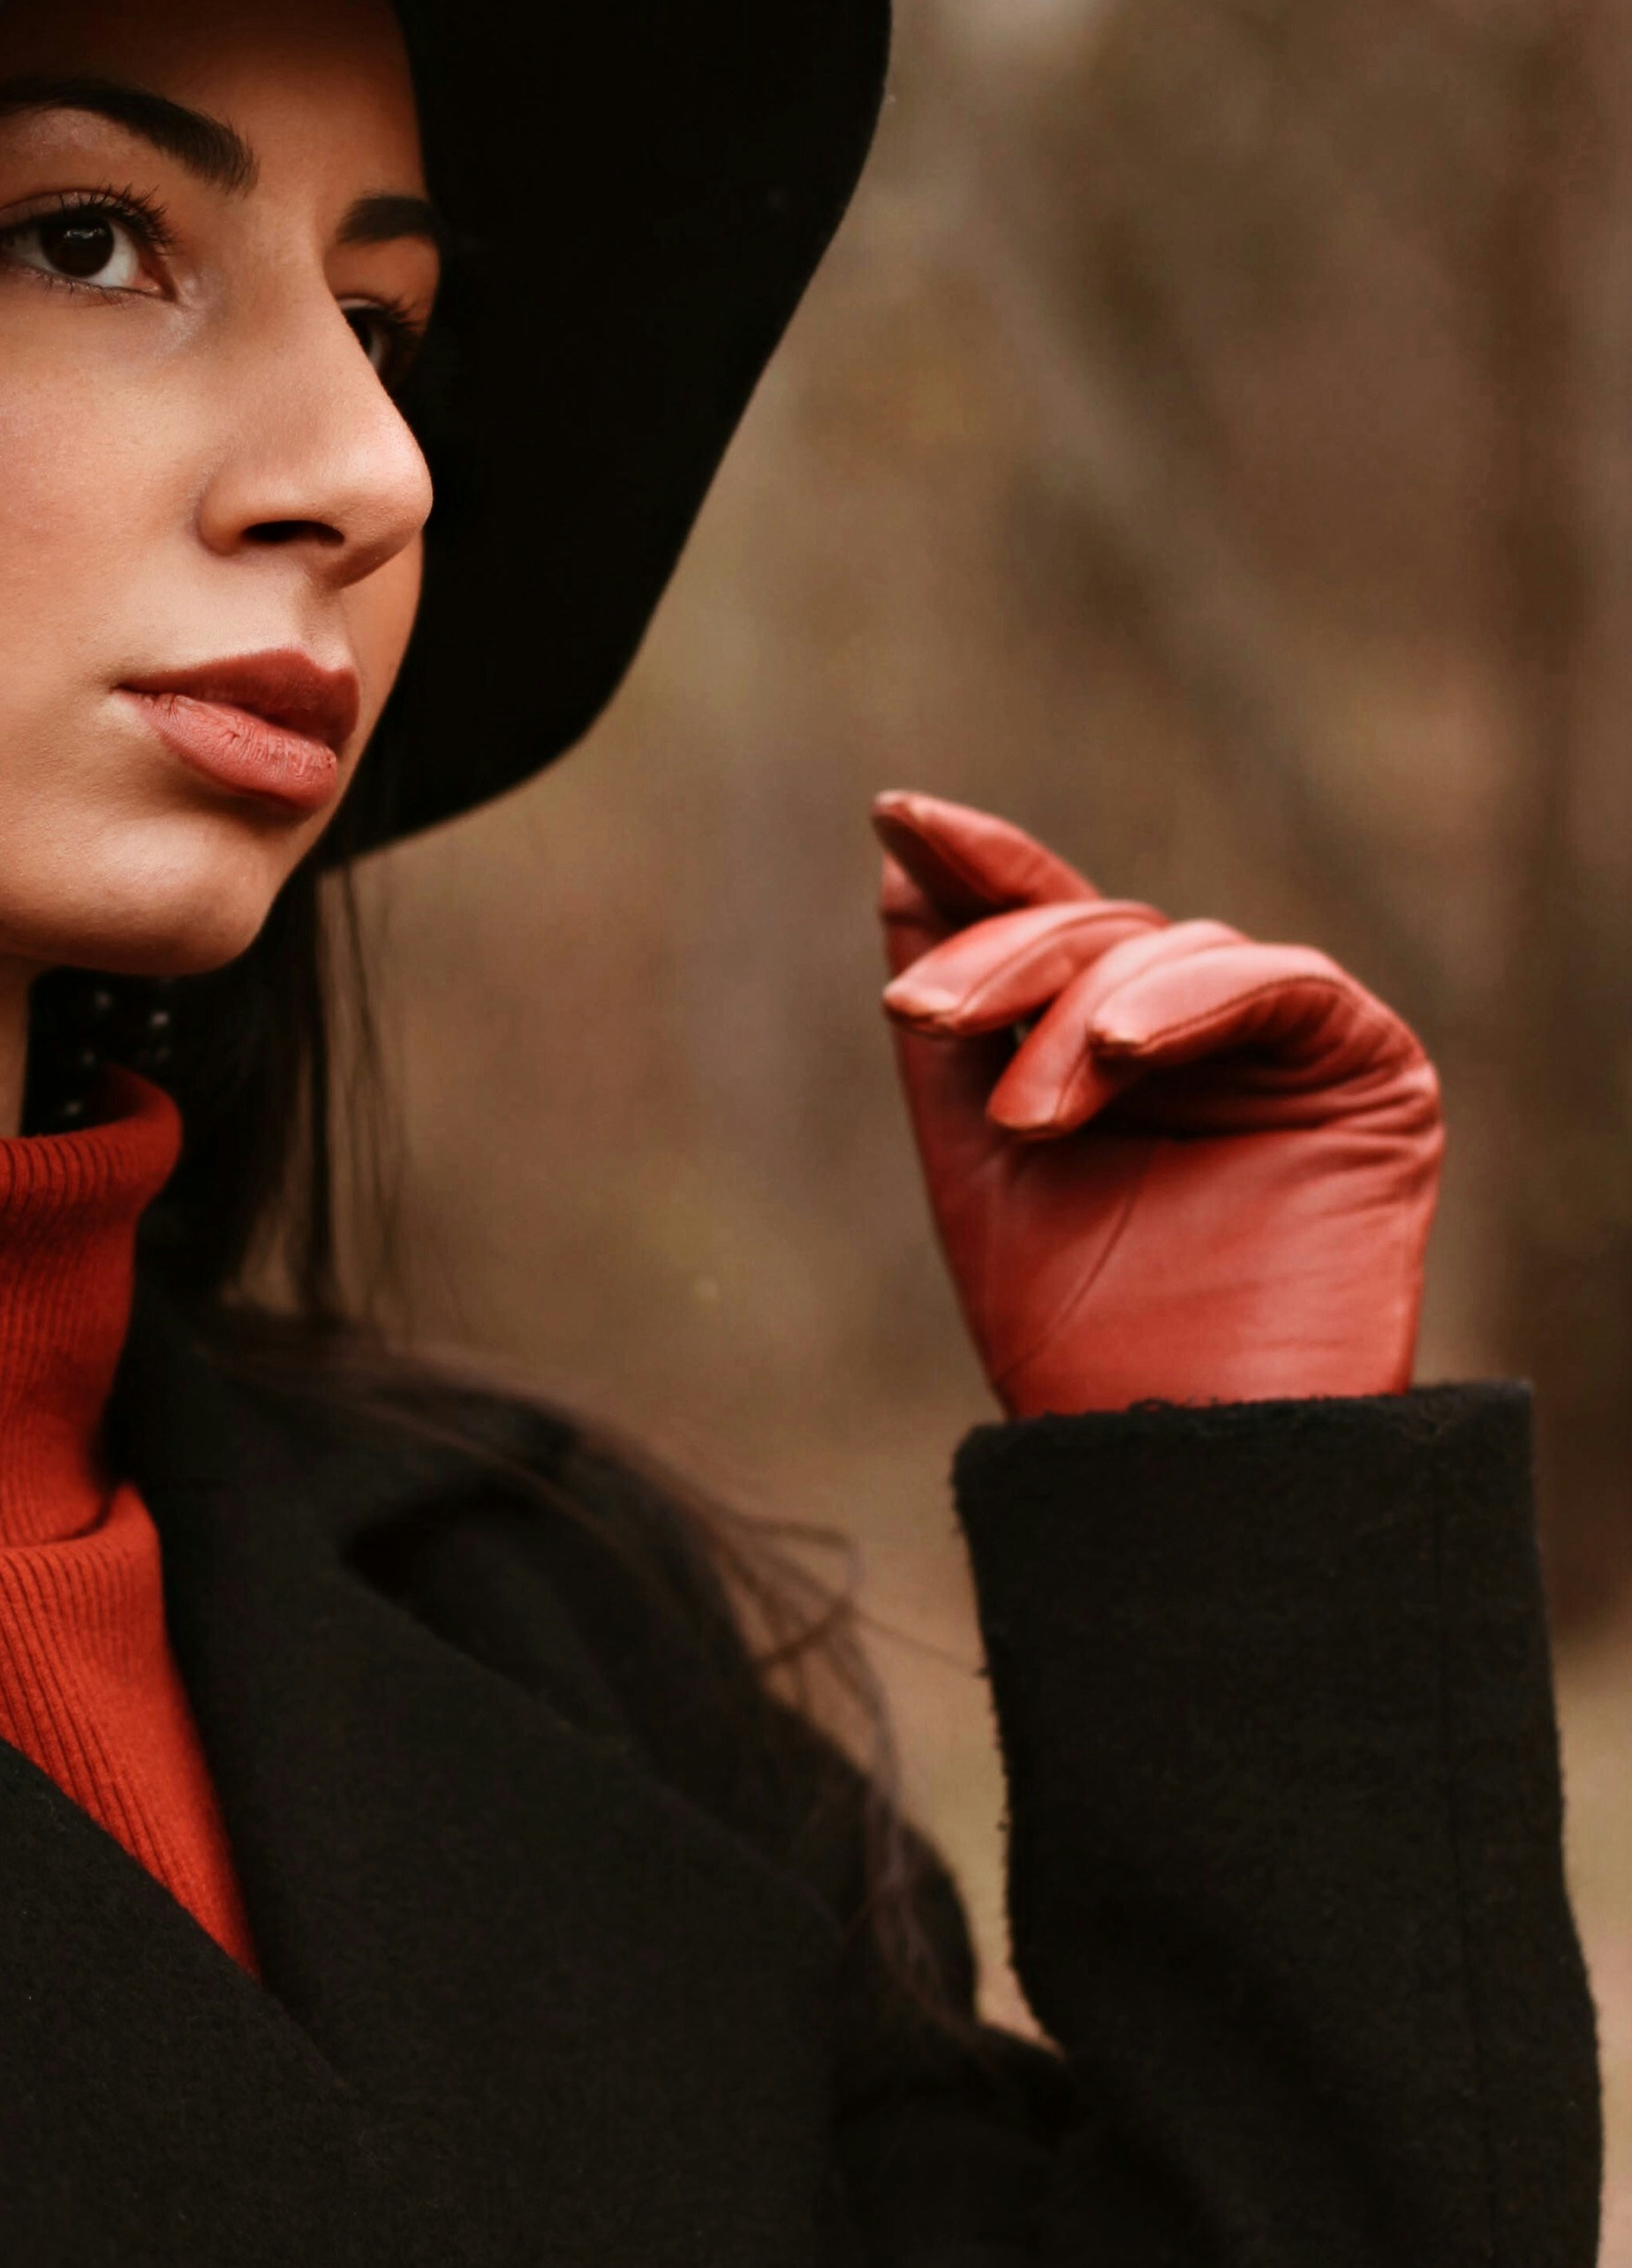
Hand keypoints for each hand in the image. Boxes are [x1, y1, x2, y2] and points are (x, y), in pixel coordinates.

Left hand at [874, 790, 1442, 1421]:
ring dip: (1084, 1013)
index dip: (979, 864)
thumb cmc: (1074, 1335)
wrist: (1173, 1452)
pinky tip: (1125, 1051)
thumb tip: (901, 864)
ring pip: (1175, 952)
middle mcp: (1200, 1035)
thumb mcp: (976, 1159)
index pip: (1047, 921)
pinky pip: (1284, 984)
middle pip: (1098, 929)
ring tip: (1028, 1120)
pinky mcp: (1371, 1072)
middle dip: (1004, 965)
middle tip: (923, 1022)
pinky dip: (1194, 999)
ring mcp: (1287, 1050)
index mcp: (1110, 1048)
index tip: (896, 815)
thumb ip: (955, 1020)